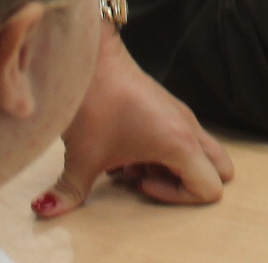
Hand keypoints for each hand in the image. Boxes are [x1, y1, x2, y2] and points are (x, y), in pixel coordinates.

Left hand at [36, 33, 233, 216]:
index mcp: (179, 142)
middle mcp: (188, 127)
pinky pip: (182, 137)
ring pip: (199, 152)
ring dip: (171, 167)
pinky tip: (124, 148)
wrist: (88, 57)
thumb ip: (69, 192)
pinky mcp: (167, 105)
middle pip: (220, 168)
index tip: (142, 183)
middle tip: (147, 179)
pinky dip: (161, 151)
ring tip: (130, 164)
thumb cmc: (93, 103)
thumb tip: (47, 211)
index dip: (178, 197)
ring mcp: (180, 114)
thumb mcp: (82, 157)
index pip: (211, 187)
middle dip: (188, 184)